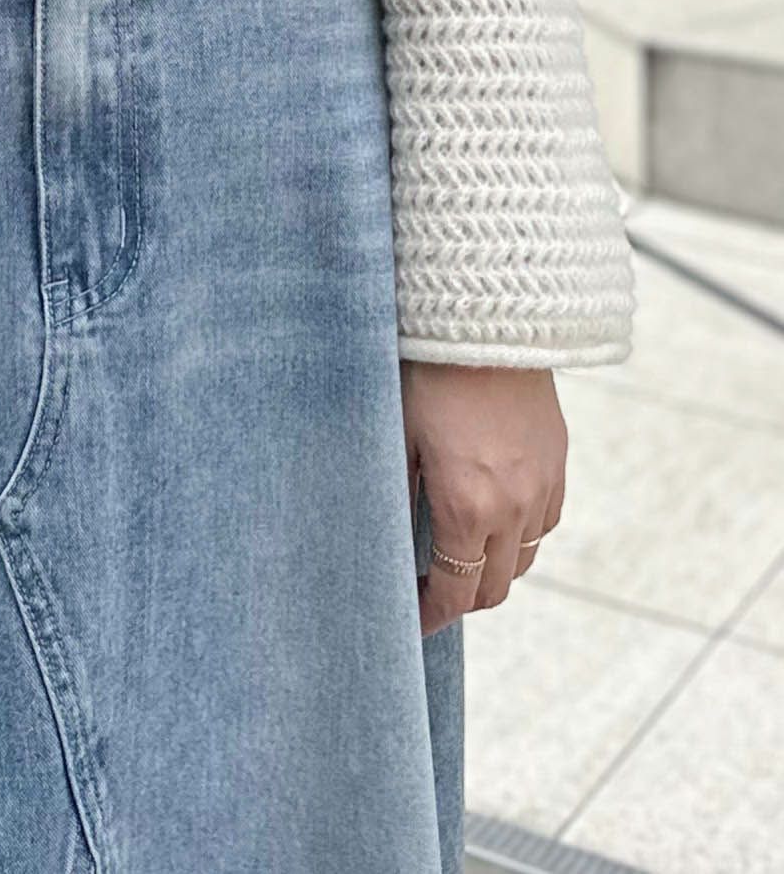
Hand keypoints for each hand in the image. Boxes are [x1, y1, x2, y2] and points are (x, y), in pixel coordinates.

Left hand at [401, 361, 566, 634]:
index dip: (431, 616)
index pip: (454, 592)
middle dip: (460, 600)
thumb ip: (397, 497)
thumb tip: (387, 541)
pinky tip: (495, 520)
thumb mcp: (397, 439)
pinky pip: (546, 523)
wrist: (487, 322)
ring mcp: (542, 487)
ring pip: (525, 559)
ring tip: (460, 557)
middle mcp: (513, 508)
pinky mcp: (558, 463)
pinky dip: (522, 536)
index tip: (410, 623)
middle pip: (493, 588)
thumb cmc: (428, 376)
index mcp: (467, 508)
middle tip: (430, 593)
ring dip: (493, 569)